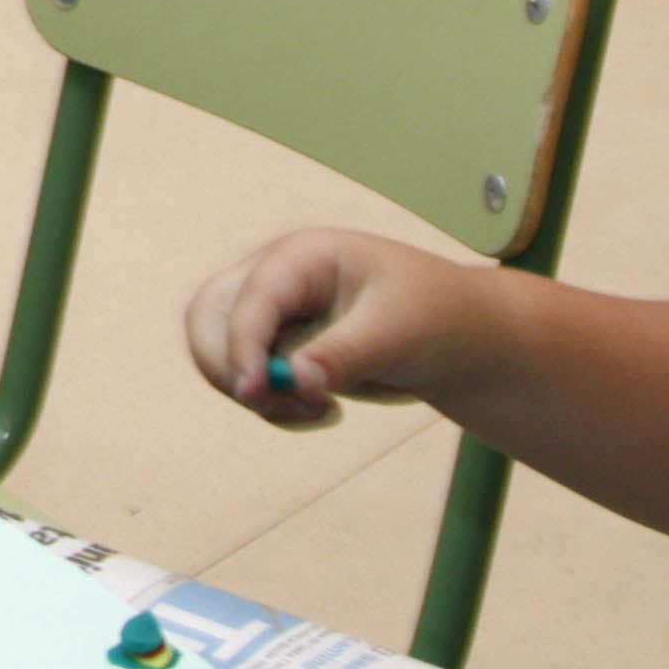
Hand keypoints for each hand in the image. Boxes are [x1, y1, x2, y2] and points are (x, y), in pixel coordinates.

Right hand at [180, 229, 469, 428]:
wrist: (459, 340)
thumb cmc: (436, 318)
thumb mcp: (398, 332)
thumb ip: (345, 353)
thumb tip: (297, 377)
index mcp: (303, 256)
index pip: (252, 297)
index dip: (243, 345)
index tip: (256, 395)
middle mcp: (276, 278)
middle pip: (209, 316)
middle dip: (229, 366)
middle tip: (272, 403)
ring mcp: (273, 314)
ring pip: (218, 351)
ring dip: (254, 392)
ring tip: (316, 410)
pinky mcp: (278, 348)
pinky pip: (247, 381)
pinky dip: (272, 406)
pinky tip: (323, 412)